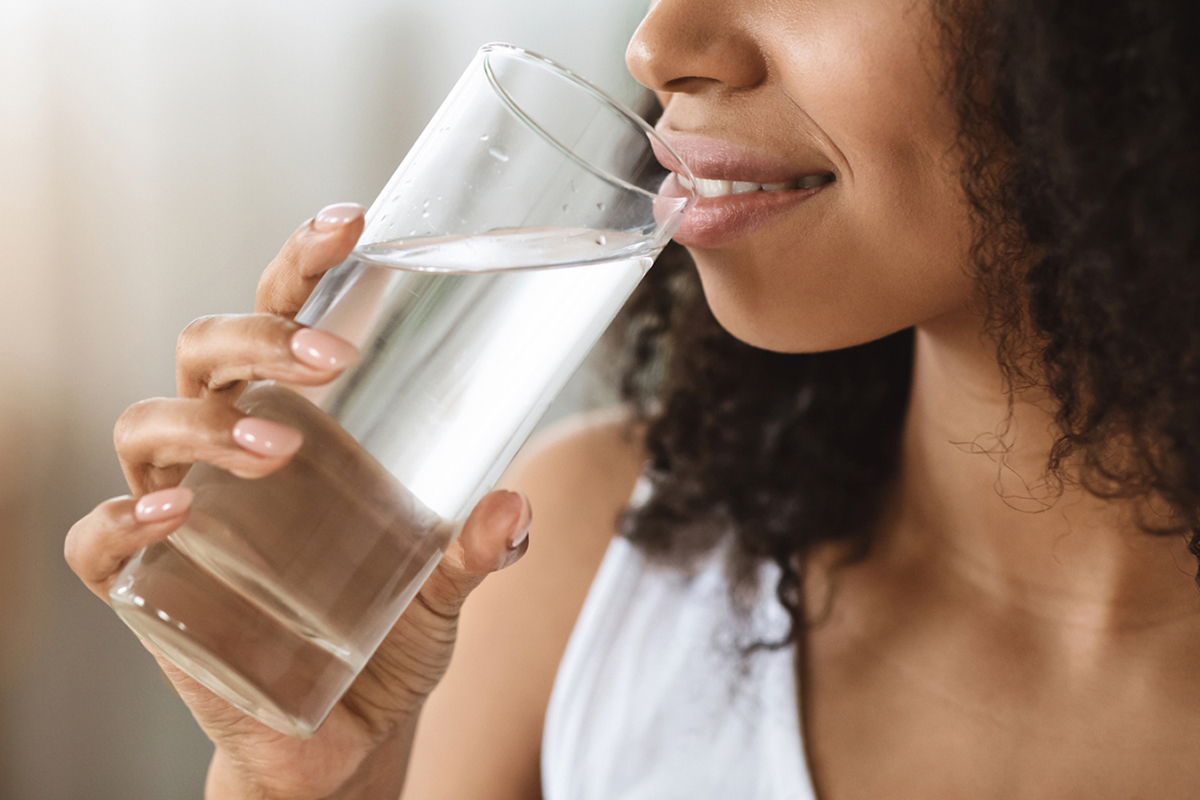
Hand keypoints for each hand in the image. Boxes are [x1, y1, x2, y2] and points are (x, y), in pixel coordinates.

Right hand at [65, 204, 532, 798]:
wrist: (342, 735)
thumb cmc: (386, 635)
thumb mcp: (443, 587)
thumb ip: (477, 549)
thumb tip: (513, 504)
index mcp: (296, 419)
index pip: (281, 317)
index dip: (303, 263)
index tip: (354, 222)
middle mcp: (227, 448)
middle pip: (207, 352)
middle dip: (259, 336)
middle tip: (331, 359)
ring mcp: (180, 513)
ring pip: (147, 424)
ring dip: (208, 423)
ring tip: (280, 448)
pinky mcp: (145, 588)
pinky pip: (98, 541)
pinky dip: (120, 520)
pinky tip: (171, 517)